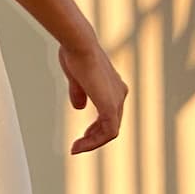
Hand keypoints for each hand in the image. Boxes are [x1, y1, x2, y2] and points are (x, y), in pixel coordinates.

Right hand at [59, 37, 127, 154]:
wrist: (79, 45)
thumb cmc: (75, 54)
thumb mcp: (77, 79)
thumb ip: (79, 93)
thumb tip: (79, 107)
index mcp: (113, 87)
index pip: (109, 115)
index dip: (95, 129)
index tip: (81, 137)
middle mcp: (119, 94)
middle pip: (110, 125)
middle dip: (94, 138)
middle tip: (78, 146)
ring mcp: (117, 100)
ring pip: (110, 132)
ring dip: (92, 143)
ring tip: (77, 148)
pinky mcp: (110, 106)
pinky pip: (108, 133)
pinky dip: (94, 142)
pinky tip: (79, 145)